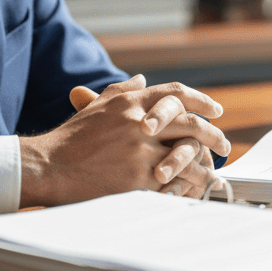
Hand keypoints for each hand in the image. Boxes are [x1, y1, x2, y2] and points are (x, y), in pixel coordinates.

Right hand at [19, 75, 229, 206]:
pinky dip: (185, 186)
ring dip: (204, 166)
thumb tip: (143, 79)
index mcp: (130, 102)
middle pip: (190, 123)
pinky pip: (172, 182)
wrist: (47, 166)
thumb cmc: (70, 139)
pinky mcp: (136, 178)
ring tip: (212, 173)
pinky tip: (193, 191)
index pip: (176, 94)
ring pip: (186, 155)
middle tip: (224, 145)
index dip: (201, 101)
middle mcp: (139, 122)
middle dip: (213, 135)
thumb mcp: (97, 108)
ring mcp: (139, 151)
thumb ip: (122, 91)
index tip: (216, 110)